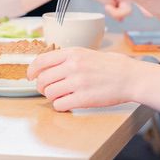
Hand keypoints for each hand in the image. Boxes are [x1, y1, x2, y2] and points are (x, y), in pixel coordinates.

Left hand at [28, 47, 146, 110]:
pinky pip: (59, 105)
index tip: (30, 76)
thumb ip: (67, 58)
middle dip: (42, 87)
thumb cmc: (110, 66)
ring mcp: (77, 82)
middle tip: (47, 89)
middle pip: (42, 79)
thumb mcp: (86, 53)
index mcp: (72, 52)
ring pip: (49, 93)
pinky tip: (68, 102)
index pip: (41, 61)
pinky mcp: (83, 98)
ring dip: (52, 97)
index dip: (32, 70)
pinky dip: (61, 106)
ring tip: (62, 95)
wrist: (129, 77)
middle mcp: (73, 66)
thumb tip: (46, 66)